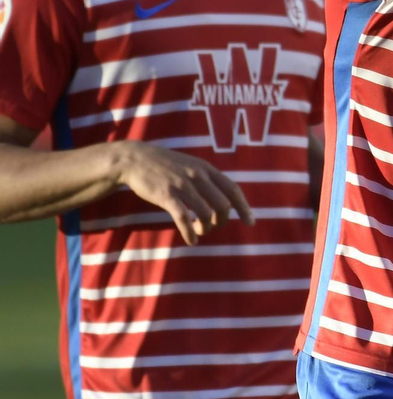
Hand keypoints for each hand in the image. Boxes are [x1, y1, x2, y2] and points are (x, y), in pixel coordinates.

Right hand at [111, 142, 253, 245]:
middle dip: (223, 220)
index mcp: (207, 169)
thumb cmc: (166, 165)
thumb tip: (224, 199)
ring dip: (207, 228)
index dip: (244, 207)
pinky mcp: (167, 195)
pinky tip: (191, 240)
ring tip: (201, 232)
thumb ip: (207, 179)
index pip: (233, 189)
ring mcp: (183, 185)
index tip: (250, 222)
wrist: (135, 159)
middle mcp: (198, 176)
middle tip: (215, 227)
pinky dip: (190, 232)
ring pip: (205, 213)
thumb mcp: (191, 165)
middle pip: (223, 205)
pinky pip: (183, 218)